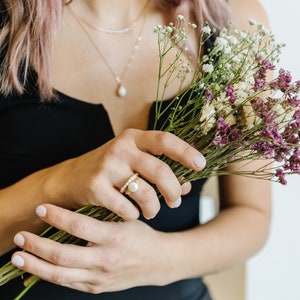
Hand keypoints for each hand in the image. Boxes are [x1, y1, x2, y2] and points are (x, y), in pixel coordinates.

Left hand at [12, 204, 175, 293]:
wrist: (158, 262)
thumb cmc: (142, 236)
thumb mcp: (127, 220)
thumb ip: (102, 218)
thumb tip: (72, 209)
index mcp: (115, 237)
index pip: (79, 226)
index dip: (57, 216)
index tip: (42, 208)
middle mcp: (105, 260)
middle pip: (62, 255)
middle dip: (36, 245)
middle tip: (21, 235)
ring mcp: (99, 278)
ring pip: (60, 275)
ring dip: (35, 265)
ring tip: (18, 256)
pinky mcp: (96, 288)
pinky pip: (68, 283)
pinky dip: (50, 275)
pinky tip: (38, 267)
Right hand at [51, 129, 205, 219]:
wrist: (72, 178)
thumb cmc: (111, 170)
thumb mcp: (134, 162)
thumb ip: (160, 171)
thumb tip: (186, 187)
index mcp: (134, 138)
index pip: (165, 140)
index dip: (186, 152)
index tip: (201, 165)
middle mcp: (121, 148)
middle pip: (159, 170)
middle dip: (173, 190)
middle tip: (175, 202)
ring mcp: (107, 166)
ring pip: (145, 193)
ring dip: (155, 208)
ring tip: (153, 211)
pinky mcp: (95, 187)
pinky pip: (127, 208)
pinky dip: (134, 215)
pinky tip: (131, 213)